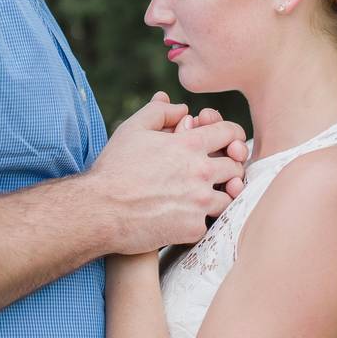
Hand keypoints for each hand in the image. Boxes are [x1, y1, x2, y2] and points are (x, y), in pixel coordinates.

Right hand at [89, 93, 246, 253]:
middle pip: (236, 167)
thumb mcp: (133, 129)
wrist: (100, 210)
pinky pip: (210, 223)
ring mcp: (199, 202)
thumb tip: (183, 108)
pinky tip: (185, 216)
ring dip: (219, 195)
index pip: (230, 133)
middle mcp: (200, 172)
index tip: (227, 143)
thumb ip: (161, 112)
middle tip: (216, 172)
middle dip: (229, 167)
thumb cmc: (114, 167)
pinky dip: (200, 220)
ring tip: (202, 196)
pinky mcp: (193, 228)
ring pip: (230, 197)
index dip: (231, 135)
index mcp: (189, 144)